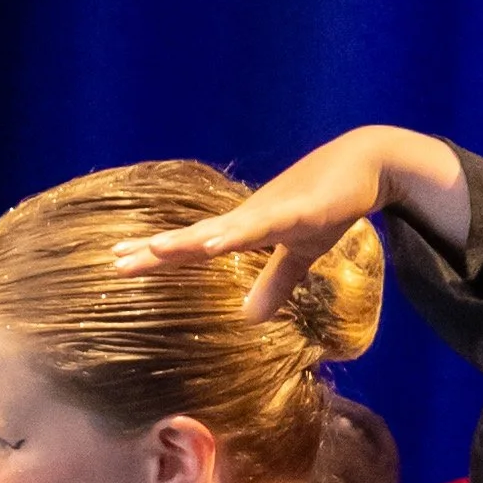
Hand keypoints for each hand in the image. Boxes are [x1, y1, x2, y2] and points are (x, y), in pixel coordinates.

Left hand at [113, 127, 469, 320]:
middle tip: (115, 261)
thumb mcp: (301, 254)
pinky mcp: (300, 209)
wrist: (367, 164)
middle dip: (157, 251)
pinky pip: (264, 225)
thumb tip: (251, 319)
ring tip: (153, 251)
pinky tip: (213, 242)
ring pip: (222, 229)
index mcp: (245, 229)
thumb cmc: (330, 205)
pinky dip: (238, 234)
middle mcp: (248, 217)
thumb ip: (275, 284)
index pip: (194, 247)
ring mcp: (272, 210)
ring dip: (188, 241)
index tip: (121, 264)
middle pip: (195, 237)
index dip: (159, 257)